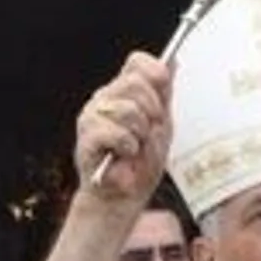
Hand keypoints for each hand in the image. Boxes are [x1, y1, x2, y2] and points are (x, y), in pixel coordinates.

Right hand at [72, 52, 173, 202]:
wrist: (123, 199)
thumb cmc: (140, 165)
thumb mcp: (161, 127)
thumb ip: (164, 95)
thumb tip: (173, 60)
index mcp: (122, 93)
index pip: (136, 63)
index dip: (154, 71)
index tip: (164, 89)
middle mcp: (104, 99)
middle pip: (136, 83)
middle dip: (153, 111)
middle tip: (148, 133)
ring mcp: (91, 116)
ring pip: (128, 109)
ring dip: (141, 135)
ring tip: (134, 150)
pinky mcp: (86, 138)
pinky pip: (117, 133)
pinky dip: (129, 148)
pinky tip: (124, 157)